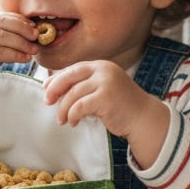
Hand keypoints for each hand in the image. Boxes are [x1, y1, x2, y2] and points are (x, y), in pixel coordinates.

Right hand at [0, 12, 38, 88]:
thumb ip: (1, 38)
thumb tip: (29, 35)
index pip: (2, 16)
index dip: (20, 21)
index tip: (35, 28)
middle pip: (3, 21)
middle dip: (23, 28)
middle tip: (37, 36)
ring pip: (3, 35)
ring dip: (22, 42)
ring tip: (34, 50)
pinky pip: (0, 51)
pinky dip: (15, 54)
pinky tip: (25, 58)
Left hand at [43, 61, 169, 166]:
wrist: (142, 118)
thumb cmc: (119, 106)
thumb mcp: (101, 89)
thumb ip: (83, 86)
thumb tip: (52, 88)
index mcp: (101, 66)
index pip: (73, 69)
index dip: (57, 78)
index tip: (47, 89)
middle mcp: (103, 70)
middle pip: (69, 76)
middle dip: (55, 89)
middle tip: (48, 102)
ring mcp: (105, 82)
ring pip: (73, 94)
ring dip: (63, 109)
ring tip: (62, 120)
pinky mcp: (105, 97)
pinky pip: (79, 107)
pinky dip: (72, 116)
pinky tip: (73, 122)